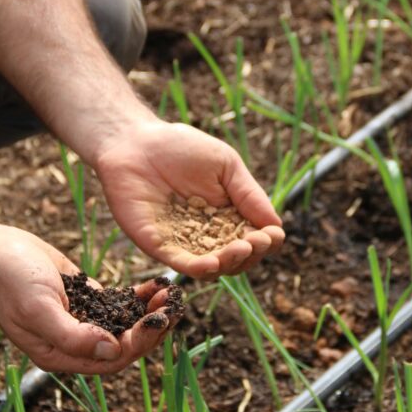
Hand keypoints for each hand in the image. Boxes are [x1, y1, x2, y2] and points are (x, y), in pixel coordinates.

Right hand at [0, 224, 180, 373]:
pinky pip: (120, 304)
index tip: (156, 322)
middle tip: (173, 307)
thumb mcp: (39, 310)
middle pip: (124, 345)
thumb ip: (73, 336)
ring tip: (170, 294)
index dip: (138, 345)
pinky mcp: (87, 299)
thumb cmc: (10, 281)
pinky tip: (155, 284)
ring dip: (149, 313)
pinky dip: (138, 297)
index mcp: (61, 355)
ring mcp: (83, 321)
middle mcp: (75, 343)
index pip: (110, 361)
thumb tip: (111, 351)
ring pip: (126, 325)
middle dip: (151, 329)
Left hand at [91, 116, 284, 279]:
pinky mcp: (160, 246)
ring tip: (238, 249)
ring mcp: (185, 244)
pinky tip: (212, 263)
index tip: (270, 234)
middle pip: (238, 259)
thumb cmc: (181, 148)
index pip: (255, 239)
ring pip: (214, 267)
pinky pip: (182, 265)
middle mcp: (209, 235)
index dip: (266, 241)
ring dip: (230, 263)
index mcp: (230, 216)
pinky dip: (199, 268)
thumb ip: (249, 195)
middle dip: (251, 254)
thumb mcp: (226, 165)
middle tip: (254, 241)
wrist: (135, 143)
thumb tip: (276, 226)